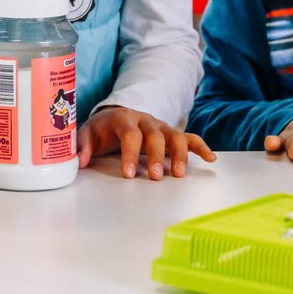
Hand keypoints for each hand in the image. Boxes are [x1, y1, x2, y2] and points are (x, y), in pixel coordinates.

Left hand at [79, 106, 215, 178]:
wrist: (114, 116)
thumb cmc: (102, 129)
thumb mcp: (87, 134)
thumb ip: (83, 145)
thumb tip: (81, 161)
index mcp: (123, 118)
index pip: (129, 134)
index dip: (129, 153)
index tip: (128, 174)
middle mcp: (145, 120)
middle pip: (155, 135)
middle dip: (156, 156)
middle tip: (155, 177)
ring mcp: (160, 126)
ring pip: (174, 136)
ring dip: (179, 154)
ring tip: (180, 174)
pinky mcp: (170, 133)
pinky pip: (189, 137)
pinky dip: (200, 146)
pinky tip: (211, 158)